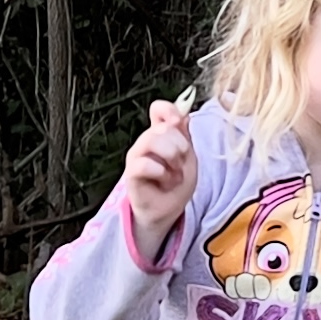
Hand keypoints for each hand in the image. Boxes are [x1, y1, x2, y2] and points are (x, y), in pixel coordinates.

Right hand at [117, 98, 197, 259]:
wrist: (168, 210)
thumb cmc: (176, 183)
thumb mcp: (188, 157)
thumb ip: (184, 135)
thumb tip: (185, 113)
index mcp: (161, 134)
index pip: (159, 109)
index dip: (169, 110)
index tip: (179, 122)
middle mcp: (146, 141)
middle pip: (162, 127)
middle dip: (180, 146)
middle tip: (182, 164)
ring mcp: (136, 156)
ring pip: (152, 140)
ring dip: (171, 158)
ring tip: (175, 174)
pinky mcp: (131, 173)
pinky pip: (145, 164)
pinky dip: (162, 174)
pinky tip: (165, 182)